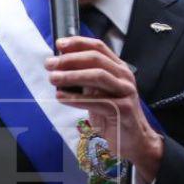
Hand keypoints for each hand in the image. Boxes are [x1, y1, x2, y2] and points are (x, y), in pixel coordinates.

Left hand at [45, 37, 163, 180]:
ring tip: (54, 79)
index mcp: (118, 69)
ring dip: (72, 75)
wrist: (133, 140)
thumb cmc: (113, 116)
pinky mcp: (123, 109)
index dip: (78, 43)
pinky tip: (62, 97)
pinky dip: (76, 98)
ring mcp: (125, 92)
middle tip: (50, 64)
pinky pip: (97, 100)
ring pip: (98, 76)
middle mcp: (124, 77)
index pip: (98, 48)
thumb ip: (85, 79)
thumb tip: (60, 66)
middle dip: (70, 59)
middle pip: (96, 59)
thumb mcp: (98, 93)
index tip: (59, 44)